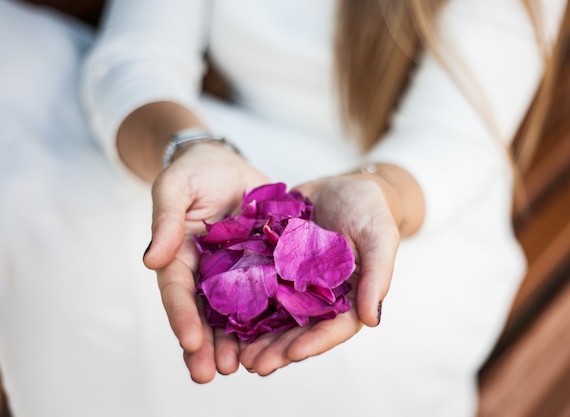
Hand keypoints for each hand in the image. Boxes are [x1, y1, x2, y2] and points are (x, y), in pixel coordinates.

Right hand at [142, 142, 269, 381]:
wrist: (227, 165)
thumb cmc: (195, 173)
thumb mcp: (175, 188)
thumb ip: (165, 220)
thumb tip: (151, 260)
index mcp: (180, 258)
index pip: (177, 292)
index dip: (181, 317)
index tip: (190, 341)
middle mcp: (206, 274)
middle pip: (204, 315)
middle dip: (206, 346)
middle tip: (211, 374)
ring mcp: (236, 274)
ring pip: (236, 314)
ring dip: (238, 343)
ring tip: (246, 367)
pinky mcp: (264, 266)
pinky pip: (269, 294)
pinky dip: (272, 318)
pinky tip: (281, 339)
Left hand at [238, 174, 400, 374]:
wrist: (339, 185)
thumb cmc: (368, 209)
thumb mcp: (380, 236)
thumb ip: (378, 274)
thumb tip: (372, 319)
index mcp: (350, 297)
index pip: (335, 327)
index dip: (315, 342)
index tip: (293, 354)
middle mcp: (320, 298)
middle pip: (300, 330)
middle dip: (278, 350)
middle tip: (254, 365)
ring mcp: (295, 285)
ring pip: (276, 318)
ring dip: (257, 339)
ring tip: (236, 355)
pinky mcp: (274, 269)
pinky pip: (259, 289)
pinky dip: (244, 306)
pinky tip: (224, 318)